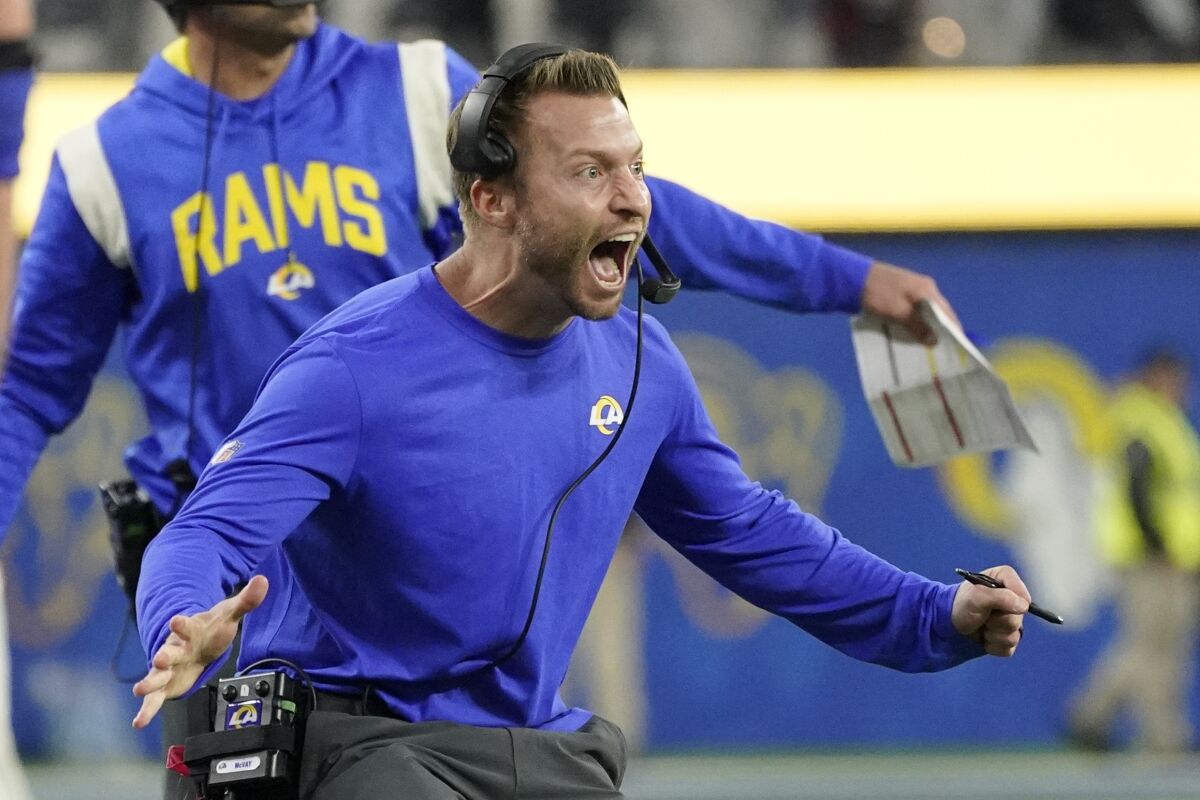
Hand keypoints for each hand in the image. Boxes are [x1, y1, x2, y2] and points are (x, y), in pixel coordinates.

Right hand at [132, 575, 268, 728]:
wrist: (199, 644)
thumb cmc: (212, 630)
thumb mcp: (229, 614)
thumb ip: (246, 600)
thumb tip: (263, 580)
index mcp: (189, 631)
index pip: (184, 625)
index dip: (181, 623)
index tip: (175, 620)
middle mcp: (175, 650)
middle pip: (167, 653)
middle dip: (163, 656)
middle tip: (158, 658)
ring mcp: (168, 668)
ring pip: (156, 676)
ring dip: (150, 682)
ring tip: (139, 689)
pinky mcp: (166, 686)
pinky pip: (155, 700)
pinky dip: (146, 710)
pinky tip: (138, 723)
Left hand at [860, 261, 959, 345]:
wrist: (853, 278)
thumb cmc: (878, 293)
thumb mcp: (898, 312)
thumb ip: (917, 326)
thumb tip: (934, 340)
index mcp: (927, 290)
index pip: (947, 312)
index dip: (952, 329)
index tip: (955, 347)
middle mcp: (924, 288)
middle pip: (938, 313)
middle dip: (939, 330)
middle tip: (940, 350)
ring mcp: (913, 290)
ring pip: (926, 312)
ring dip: (927, 327)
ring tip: (927, 346)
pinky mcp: (901, 294)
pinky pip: (915, 310)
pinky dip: (916, 322)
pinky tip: (913, 334)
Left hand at [951, 565, 1028, 656]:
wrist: (950, 625)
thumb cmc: (962, 604)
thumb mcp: (977, 596)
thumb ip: (1000, 597)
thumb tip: (1023, 606)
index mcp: (1005, 581)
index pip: (1022, 593)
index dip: (1012, 602)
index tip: (997, 605)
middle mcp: (1012, 600)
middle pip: (1017, 618)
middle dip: (996, 620)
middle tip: (982, 615)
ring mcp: (1012, 621)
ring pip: (1013, 636)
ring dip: (992, 634)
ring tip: (981, 625)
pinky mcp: (1008, 638)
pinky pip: (1008, 648)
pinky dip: (992, 645)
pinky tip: (984, 637)